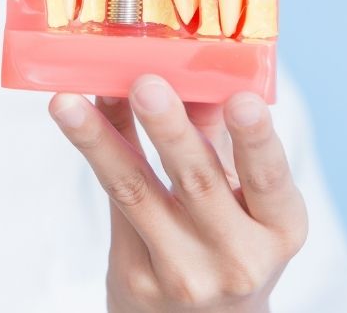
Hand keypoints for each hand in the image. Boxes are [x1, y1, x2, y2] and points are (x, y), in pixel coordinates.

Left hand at [49, 75, 307, 312]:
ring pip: (136, 192)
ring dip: (99, 140)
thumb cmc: (226, 246)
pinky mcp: (137, 279)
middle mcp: (237, 257)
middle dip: (169, 129)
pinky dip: (94, 152)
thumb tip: (180, 67)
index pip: (270, 180)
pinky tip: (72, 115)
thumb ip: (214, 138)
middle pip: (197, 182)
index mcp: (278, 229)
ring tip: (68, 102)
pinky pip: (113, 203)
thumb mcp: (241, 202)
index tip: (241, 99)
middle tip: (144, 85)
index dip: (256, 140)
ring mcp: (184, 273)